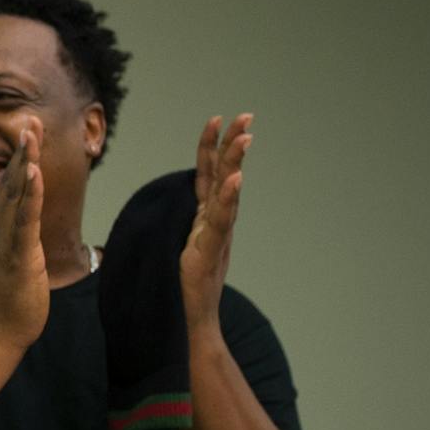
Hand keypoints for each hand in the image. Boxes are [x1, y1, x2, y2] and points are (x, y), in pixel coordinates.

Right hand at [0, 123, 47, 352]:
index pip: (7, 188)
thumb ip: (9, 235)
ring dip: (23, 162)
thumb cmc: (7, 300)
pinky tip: (34, 173)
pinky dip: (29, 194)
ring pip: (15, 195)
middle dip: (21, 149)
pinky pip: (24, 220)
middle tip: (29, 119)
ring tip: (30, 134)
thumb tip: (13, 217)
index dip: (17, 158)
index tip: (26, 131)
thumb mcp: (8, 259)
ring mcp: (4, 242)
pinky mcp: (17, 256)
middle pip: (9, 183)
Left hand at [181, 113, 250, 332]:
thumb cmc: (189, 281)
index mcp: (206, 213)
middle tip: (246, 116)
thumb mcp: (184, 242)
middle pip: (224, 174)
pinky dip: (230, 198)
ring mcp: (217, 231)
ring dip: (236, 163)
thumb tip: (183, 206)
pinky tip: (236, 179)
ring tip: (245, 137)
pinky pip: (222, 219)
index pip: (208, 173)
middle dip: (233, 144)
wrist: (196, 313)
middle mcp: (216, 218)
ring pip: (228, 190)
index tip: (216, 119)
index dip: (210, 147)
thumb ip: (188, 222)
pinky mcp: (212, 247)